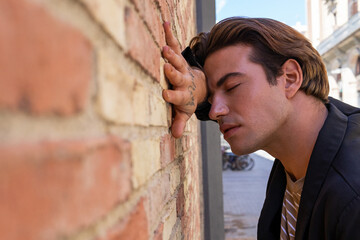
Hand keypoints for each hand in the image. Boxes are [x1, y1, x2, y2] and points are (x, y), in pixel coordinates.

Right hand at [162, 22, 205, 137]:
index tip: (165, 94)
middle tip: (167, 66)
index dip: (173, 95)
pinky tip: (165, 23)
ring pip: (178, 60)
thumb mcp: (184, 111)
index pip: (178, 95)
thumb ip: (180, 121)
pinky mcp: (180, 57)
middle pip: (179, 76)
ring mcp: (182, 67)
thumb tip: (175, 136)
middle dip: (173, 72)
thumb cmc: (187, 98)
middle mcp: (183, 79)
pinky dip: (170, 35)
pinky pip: (175, 45)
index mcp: (183, 94)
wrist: (199, 84)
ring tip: (164, 47)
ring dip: (172, 54)